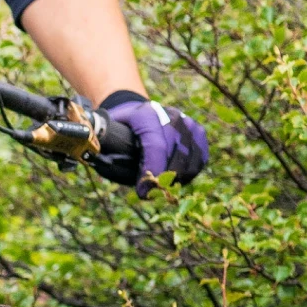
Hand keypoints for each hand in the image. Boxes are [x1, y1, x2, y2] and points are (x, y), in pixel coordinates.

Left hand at [94, 88, 208, 190]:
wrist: (138, 112)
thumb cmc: (120, 129)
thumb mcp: (107, 135)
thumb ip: (107, 151)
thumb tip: (106, 169)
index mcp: (145, 114)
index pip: (155, 145)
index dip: (152, 171)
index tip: (143, 193)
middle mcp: (170, 115)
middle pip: (175, 156)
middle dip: (163, 180)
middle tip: (150, 193)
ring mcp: (187, 122)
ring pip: (190, 160)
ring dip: (177, 180)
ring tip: (161, 187)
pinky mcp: (198, 131)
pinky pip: (200, 160)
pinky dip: (189, 174)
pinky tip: (175, 180)